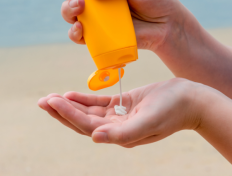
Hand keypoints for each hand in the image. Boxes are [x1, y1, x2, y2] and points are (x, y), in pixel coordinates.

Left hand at [38, 78, 201, 146]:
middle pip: (82, 120)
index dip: (68, 114)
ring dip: (69, 104)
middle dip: (61, 111)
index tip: (51, 101)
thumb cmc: (172, 110)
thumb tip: (95, 138)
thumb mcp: (149, 121)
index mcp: (119, 135)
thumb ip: (123, 133)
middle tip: (42, 101)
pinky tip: (70, 94)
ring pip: (87, 111)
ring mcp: (118, 116)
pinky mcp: (122, 104)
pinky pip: (98, 103)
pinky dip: (84, 99)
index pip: (86, 125)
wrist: (190, 100)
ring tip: (51, 98)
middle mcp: (115, 128)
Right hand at [55, 0, 185, 49]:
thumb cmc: (155, 1)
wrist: (166, 27)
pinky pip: (79, 37)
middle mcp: (95, 1)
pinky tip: (80, 29)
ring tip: (80, 7)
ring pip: (69, 14)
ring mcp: (95, 20)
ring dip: (68, 10)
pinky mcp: (98, 37)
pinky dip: (74, 33)